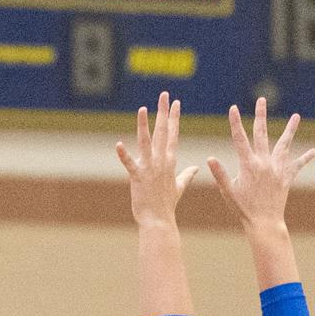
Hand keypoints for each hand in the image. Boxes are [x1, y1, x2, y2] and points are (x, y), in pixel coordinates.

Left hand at [116, 93, 198, 227]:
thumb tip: (196, 168)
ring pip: (147, 142)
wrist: (159, 221)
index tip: (176, 102)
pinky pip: (130, 164)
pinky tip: (118, 144)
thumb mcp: (179, 187)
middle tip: (164, 94)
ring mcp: (150, 168)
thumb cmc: (167, 205)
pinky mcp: (138, 177)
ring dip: (144, 125)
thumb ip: (187, 175)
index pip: (174, 134)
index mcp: (170, 161)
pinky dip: (123, 155)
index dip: (174, 118)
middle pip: (163, 132)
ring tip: (142, 108)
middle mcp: (161, 161)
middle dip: (164, 112)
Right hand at [207, 99, 314, 231]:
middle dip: (261, 115)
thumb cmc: (243, 209)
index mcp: (248, 165)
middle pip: (262, 134)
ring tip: (296, 116)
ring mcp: (277, 168)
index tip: (233, 108)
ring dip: (290, 129)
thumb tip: (209, 159)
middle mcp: (264, 162)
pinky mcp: (287, 177)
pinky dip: (304, 158)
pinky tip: (313, 151)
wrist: (264, 222)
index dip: (235, 123)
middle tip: (262, 99)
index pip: (239, 139)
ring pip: (285, 144)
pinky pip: (297, 165)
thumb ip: (219, 174)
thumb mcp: (228, 192)